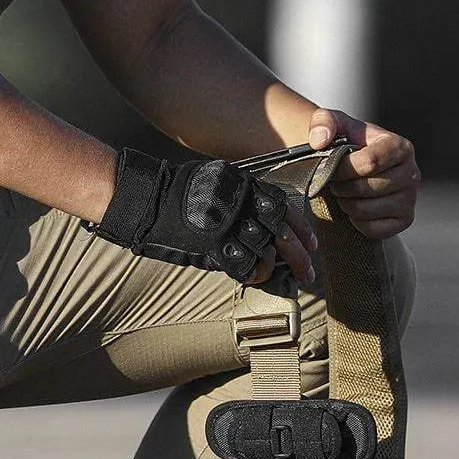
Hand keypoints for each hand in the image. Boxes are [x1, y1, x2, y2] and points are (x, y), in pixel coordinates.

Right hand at [95, 149, 315, 285]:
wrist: (148, 200)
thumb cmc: (178, 191)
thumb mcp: (217, 181)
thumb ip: (242, 195)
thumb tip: (266, 217)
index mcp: (244, 186)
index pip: (283, 207)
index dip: (301, 228)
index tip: (311, 242)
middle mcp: (240, 205)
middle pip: (281, 233)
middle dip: (299, 255)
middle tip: (308, 270)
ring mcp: (227, 227)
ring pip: (268, 252)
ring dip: (281, 267)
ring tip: (290, 277)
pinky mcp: (214, 246)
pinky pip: (245, 266)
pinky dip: (256, 274)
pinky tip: (258, 277)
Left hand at [307, 110, 419, 238]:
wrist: (355, 167)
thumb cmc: (345, 143)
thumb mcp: (332, 124)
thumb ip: (323, 122)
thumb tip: (319, 140)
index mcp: (400, 147)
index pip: (369, 163)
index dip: (342, 169)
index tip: (330, 168)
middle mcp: (412, 172)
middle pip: (367, 187)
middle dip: (342, 187)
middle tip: (335, 183)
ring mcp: (410, 198)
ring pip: (368, 210)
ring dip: (346, 204)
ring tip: (344, 193)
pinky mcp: (405, 219)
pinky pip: (375, 229)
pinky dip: (357, 222)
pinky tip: (354, 209)